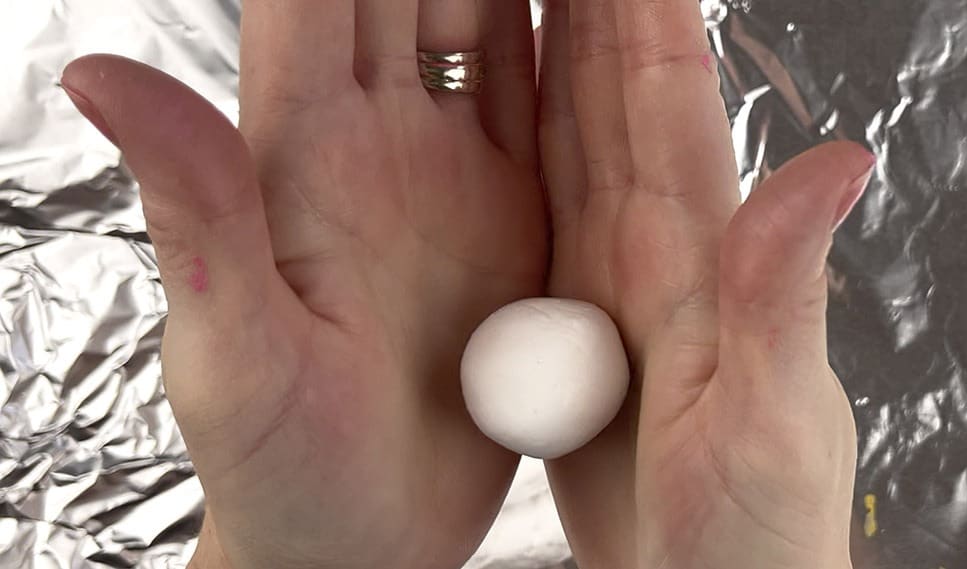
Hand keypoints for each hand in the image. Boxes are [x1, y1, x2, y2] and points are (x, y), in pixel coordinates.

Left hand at [61, 2, 543, 567]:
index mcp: (302, 159)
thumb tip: (95, 69)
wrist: (356, 535)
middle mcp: (378, 147)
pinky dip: (571, 40)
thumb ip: (194, 212)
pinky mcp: (511, 216)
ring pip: (485, 25)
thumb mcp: (230, 352)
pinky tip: (592, 1)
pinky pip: (543, 104)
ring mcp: (451, 175)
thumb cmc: (279, 466)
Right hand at [538, 2, 872, 567]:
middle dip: (587, 9)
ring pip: (573, 141)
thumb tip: (840, 161)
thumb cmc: (754, 532)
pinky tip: (499, 111)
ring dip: (548, 57)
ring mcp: (607, 282)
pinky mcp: (565, 323)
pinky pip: (540, 212)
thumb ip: (782, 291)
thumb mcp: (769, 418)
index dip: (642, 10)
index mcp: (696, 259)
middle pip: (614, 99)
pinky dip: (519, 149)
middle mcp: (654, 252)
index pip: (669, 102)